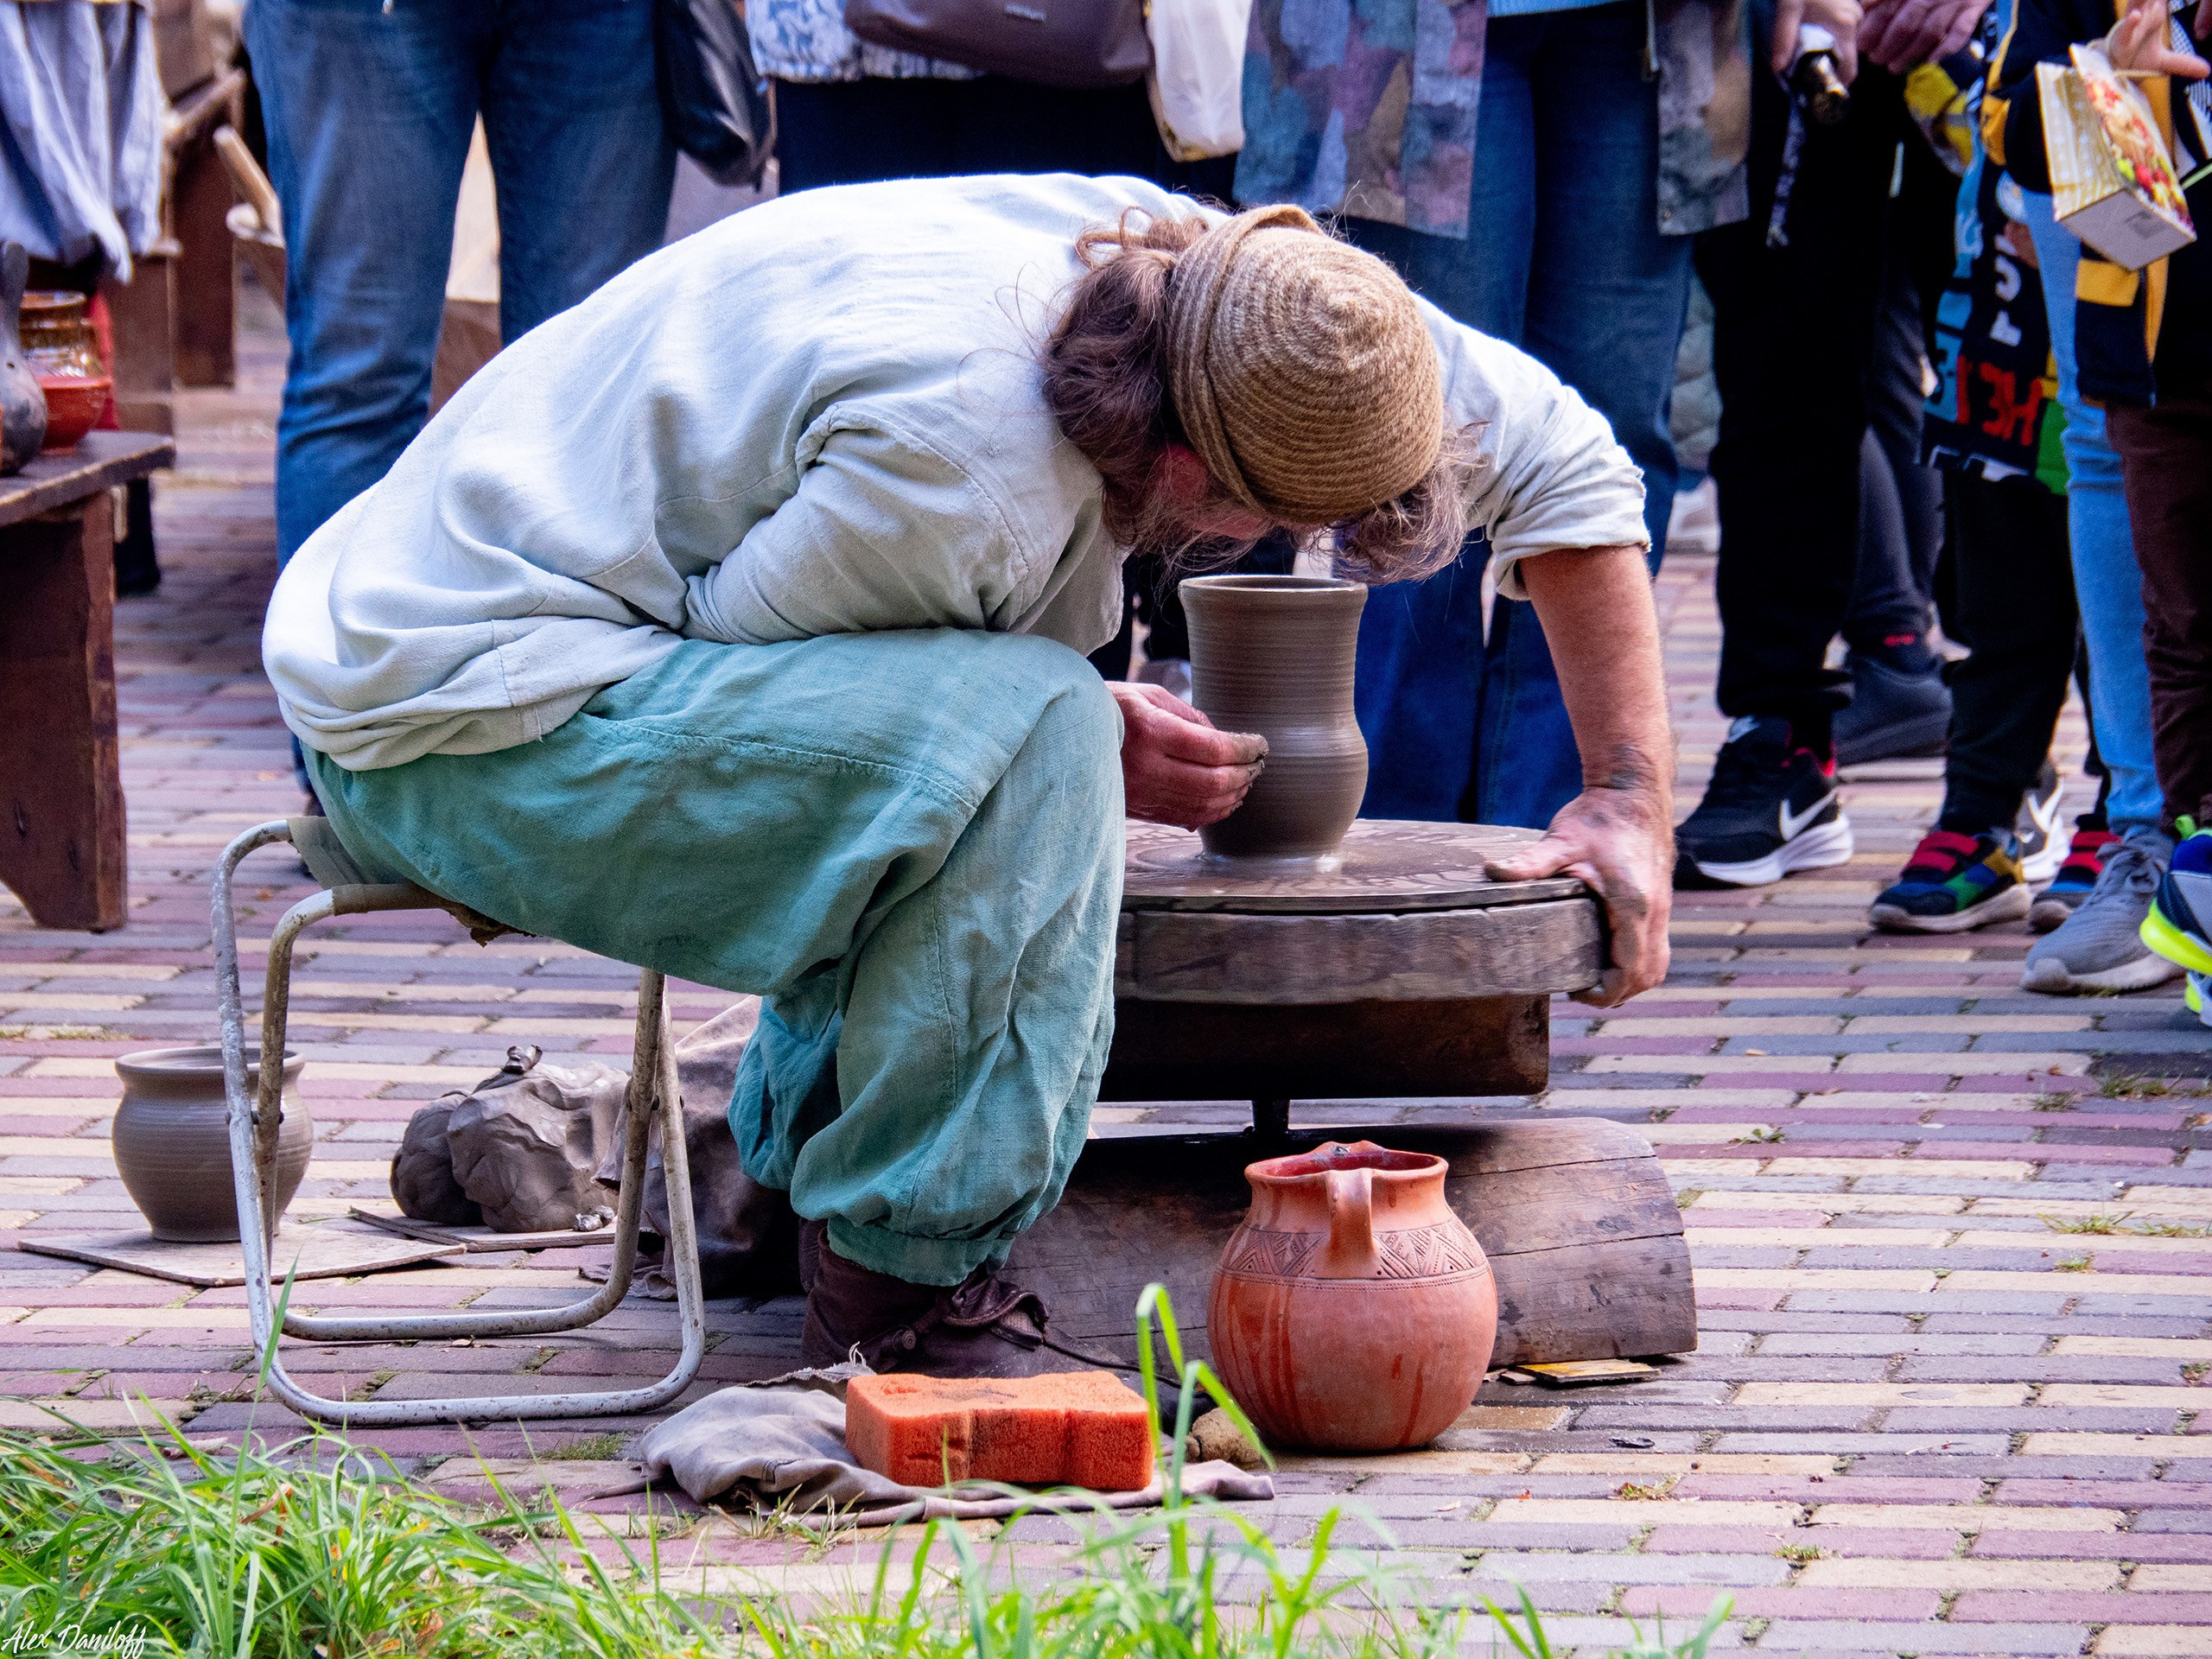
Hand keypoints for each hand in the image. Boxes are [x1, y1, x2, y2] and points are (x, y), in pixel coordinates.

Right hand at [1111, 682, 1266, 828]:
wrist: (1066, 735)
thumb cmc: (1109, 707)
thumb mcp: (1149, 696)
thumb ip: (1189, 715)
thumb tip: (1222, 737)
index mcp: (1151, 731)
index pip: (1213, 748)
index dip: (1244, 749)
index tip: (1260, 745)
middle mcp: (1147, 767)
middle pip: (1213, 781)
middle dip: (1244, 774)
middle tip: (1258, 764)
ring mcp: (1141, 792)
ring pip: (1202, 804)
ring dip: (1232, 796)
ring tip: (1246, 782)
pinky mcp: (1137, 808)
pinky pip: (1184, 817)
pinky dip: (1212, 812)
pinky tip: (1226, 800)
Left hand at [1484, 784, 1672, 1007]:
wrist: (1635, 791)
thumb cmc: (1599, 817)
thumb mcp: (1561, 841)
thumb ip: (1528, 863)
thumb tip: (1491, 871)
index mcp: (1633, 906)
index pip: (1628, 970)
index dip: (1606, 992)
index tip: (1577, 993)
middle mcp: (1655, 912)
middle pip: (1648, 975)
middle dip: (1618, 992)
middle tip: (1581, 990)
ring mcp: (1663, 907)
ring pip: (1658, 963)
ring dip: (1632, 979)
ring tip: (1596, 980)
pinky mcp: (1662, 900)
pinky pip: (1658, 946)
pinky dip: (1639, 962)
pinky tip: (1611, 957)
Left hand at [1773, 0, 1861, 81]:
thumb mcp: (1788, 10)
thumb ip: (1784, 38)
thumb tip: (1778, 68)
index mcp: (1845, 26)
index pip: (1850, 68)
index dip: (1836, 84)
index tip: (1819, 94)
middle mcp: (1855, 22)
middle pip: (1845, 59)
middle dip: (1827, 70)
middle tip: (1805, 78)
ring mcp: (1854, 14)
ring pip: (1843, 47)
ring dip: (1827, 56)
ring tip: (1805, 59)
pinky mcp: (1849, 10)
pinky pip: (1841, 35)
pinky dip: (1829, 43)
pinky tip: (1812, 41)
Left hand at [1859, 0, 1988, 70]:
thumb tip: (1862, 7)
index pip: (1887, 9)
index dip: (1872, 29)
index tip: (1861, 46)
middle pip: (1907, 24)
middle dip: (1888, 46)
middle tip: (1876, 60)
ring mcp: (1954, 1)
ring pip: (1929, 32)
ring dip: (1910, 53)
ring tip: (1894, 68)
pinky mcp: (1974, 7)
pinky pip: (1961, 31)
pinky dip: (1946, 48)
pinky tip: (1931, 61)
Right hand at [2109, 0, 2209, 76]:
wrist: (2112, 74)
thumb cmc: (2134, 59)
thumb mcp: (2163, 62)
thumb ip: (2183, 63)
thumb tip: (2206, 71)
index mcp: (2153, 12)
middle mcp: (2142, 15)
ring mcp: (2131, 26)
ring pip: (2137, 5)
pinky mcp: (2121, 40)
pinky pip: (2125, 29)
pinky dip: (2129, 23)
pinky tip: (2135, 17)